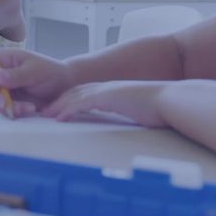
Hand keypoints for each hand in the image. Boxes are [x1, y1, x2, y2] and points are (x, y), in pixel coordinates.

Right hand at [0, 48, 74, 117]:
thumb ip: (16, 75)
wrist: (62, 89)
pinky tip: (28, 109)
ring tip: (27, 107)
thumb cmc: (49, 73)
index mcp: (1, 57)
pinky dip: (11, 112)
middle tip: (4, 103)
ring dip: (2, 106)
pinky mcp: (2, 102)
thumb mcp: (36, 71)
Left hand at [42, 81, 171, 127]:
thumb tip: (126, 127)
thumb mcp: (138, 112)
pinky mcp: (109, 97)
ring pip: (75, 96)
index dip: (70, 101)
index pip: (85, 94)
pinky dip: (69, 110)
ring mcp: (108, 91)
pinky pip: (83, 103)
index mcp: (113, 91)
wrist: (169, 100)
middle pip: (75, 92)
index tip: (58, 111)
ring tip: (47, 115)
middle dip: (59, 102)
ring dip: (59, 106)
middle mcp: (107, 88)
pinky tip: (60, 118)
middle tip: (45, 112)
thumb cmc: (159, 109)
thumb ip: (127, 115)